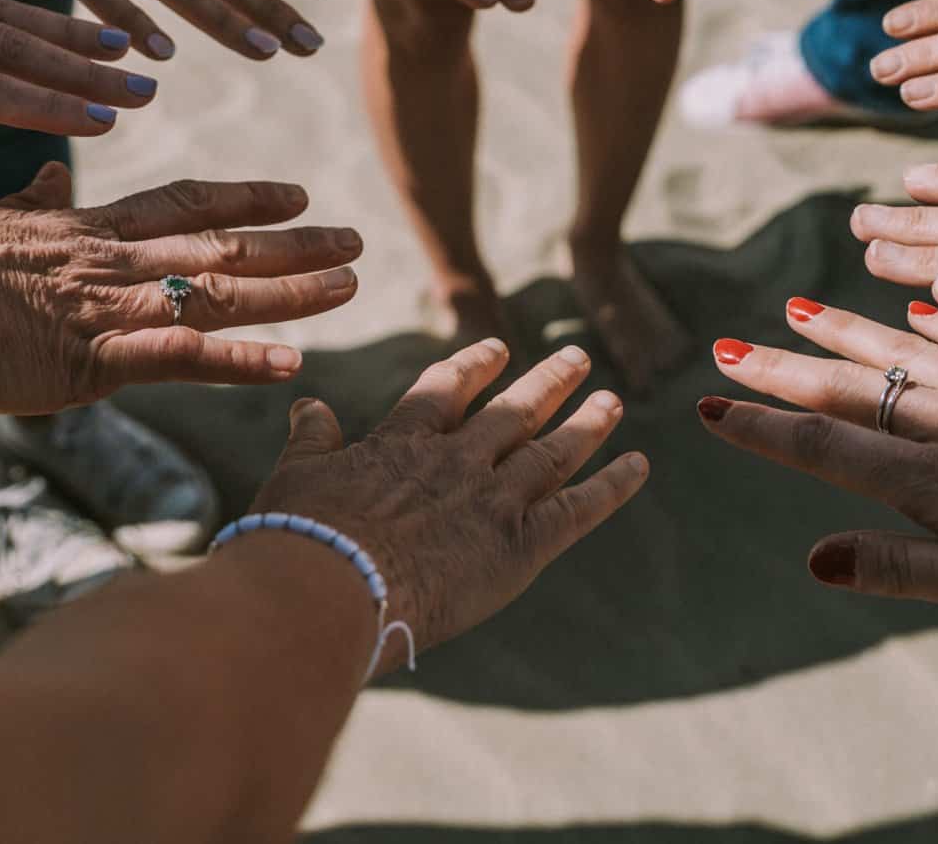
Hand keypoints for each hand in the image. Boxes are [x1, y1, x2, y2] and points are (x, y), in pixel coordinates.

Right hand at [0, 163, 361, 410]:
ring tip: (351, 286)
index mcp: (89, 228)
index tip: (298, 195)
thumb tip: (56, 172)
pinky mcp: (87, 361)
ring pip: (217, 293)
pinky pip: (178, 357)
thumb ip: (35, 198)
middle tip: (356, 240)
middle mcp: (111, 261)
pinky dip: (237, 359)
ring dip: (290, 292)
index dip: (246, 199)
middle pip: (222, 246)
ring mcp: (105, 308)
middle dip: (295, 245)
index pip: (186, 203)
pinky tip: (289, 365)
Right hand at [250, 338, 650, 672]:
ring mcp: (492, 498)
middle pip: (513, 412)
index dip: (475, 366)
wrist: (328, 588)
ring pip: (552, 451)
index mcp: (403, 442)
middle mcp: (457, 460)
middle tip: (577, 358)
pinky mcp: (519, 544)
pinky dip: (613, 485)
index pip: (446, 390)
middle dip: (548, 384)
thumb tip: (307, 404)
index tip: (498, 348)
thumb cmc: (299, 538)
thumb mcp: (296, 476)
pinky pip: (578, 508)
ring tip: (612, 401)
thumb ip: (311, 438)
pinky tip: (640, 465)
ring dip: (586, 424)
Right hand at [700, 300, 937, 622]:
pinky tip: (925, 309)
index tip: (709, 406)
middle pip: (857, 391)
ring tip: (798, 309)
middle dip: (786, 369)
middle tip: (727, 345)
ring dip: (851, 332)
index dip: (764, 428)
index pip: (829, 448)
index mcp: (936, 482)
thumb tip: (814, 557)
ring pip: (911, 354)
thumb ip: (899, 567)